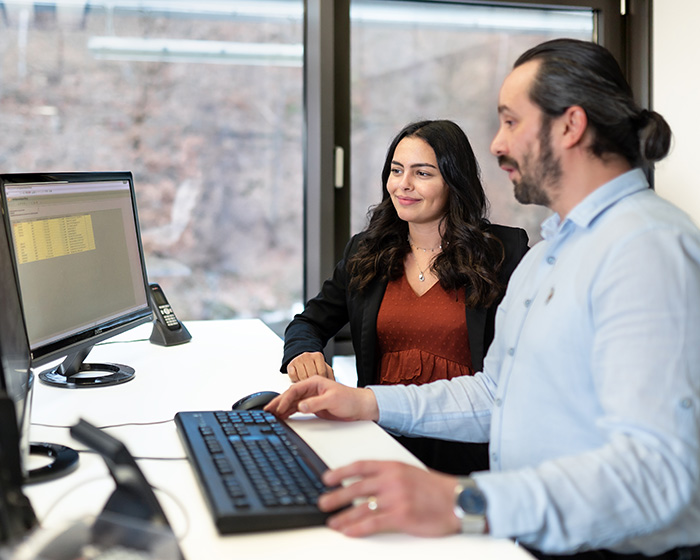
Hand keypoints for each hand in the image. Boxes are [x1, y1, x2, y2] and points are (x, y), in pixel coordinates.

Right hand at [264, 376, 378, 421]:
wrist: (360, 407)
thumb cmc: (350, 399)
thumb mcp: (332, 400)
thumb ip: (316, 403)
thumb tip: (301, 406)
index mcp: (314, 382)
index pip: (295, 390)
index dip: (285, 399)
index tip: (279, 408)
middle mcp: (311, 389)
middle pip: (290, 395)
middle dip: (278, 403)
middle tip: (267, 411)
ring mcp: (311, 398)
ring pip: (292, 403)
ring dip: (282, 409)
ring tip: (271, 416)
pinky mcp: (313, 407)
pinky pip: (297, 408)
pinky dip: (289, 413)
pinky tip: (282, 417)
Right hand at [286, 352, 334, 381]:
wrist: (303, 360)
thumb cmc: (315, 366)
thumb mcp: (325, 369)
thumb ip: (330, 375)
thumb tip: (333, 384)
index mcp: (318, 356)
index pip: (321, 372)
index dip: (321, 380)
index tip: (321, 384)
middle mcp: (307, 356)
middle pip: (311, 375)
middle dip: (313, 382)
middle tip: (314, 386)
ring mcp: (298, 359)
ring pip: (302, 377)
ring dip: (305, 382)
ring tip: (307, 382)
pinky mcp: (289, 365)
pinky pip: (293, 376)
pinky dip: (296, 380)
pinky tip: (299, 379)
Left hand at [318, 461, 460, 536]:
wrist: (458, 500)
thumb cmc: (435, 488)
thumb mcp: (409, 472)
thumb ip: (388, 476)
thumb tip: (365, 483)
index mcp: (393, 466)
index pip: (360, 466)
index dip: (340, 472)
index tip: (327, 478)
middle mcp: (392, 480)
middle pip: (356, 487)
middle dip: (336, 496)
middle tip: (322, 502)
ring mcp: (396, 498)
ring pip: (361, 507)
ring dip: (344, 516)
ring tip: (332, 521)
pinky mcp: (401, 517)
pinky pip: (374, 523)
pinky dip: (358, 528)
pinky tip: (349, 531)